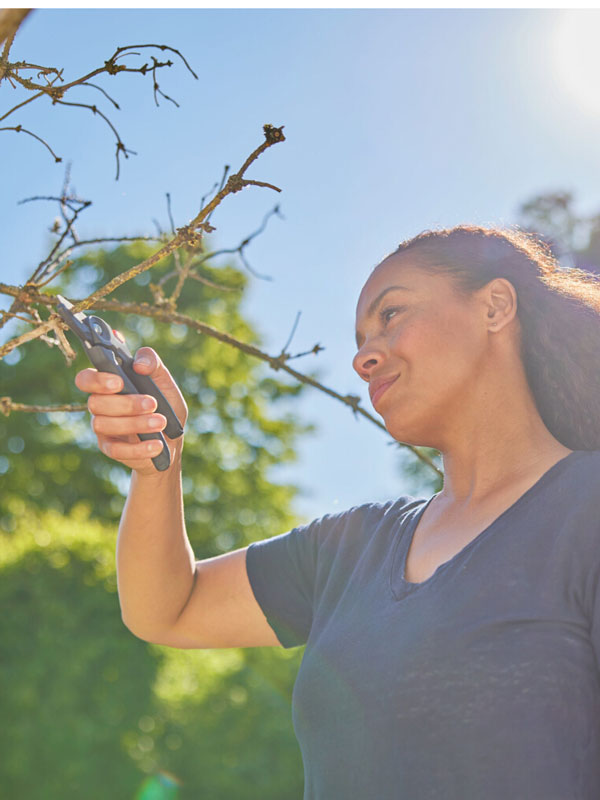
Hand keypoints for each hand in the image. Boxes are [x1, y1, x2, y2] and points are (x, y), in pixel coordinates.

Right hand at [75, 347, 187, 476]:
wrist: (174, 439)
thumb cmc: (165, 405)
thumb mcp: (165, 381)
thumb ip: (152, 363)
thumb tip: (139, 364)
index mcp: (108, 385)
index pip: (85, 379)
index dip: (96, 380)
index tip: (119, 382)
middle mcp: (100, 405)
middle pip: (95, 403)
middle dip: (126, 403)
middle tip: (153, 403)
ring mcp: (103, 428)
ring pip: (104, 425)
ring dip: (135, 423)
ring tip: (161, 422)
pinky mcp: (111, 449)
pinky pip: (116, 450)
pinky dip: (138, 448)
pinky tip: (157, 445)